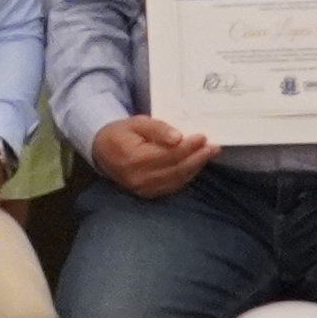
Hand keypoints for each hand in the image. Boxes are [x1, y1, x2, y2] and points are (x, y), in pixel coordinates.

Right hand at [88, 114, 212, 197]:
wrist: (102, 151)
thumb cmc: (121, 133)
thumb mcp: (137, 123)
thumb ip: (158, 129)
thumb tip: (179, 138)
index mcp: (135, 159)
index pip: (169, 154)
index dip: (188, 147)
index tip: (203, 137)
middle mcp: (139, 178)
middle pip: (176, 169)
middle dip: (197, 158)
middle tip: (214, 147)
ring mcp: (143, 189)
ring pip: (177, 179)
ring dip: (195, 167)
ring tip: (209, 154)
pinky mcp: (148, 194)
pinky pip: (172, 186)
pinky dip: (186, 175)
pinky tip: (195, 165)